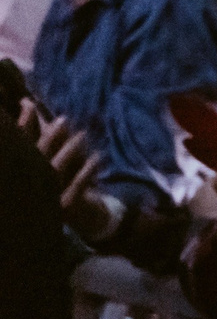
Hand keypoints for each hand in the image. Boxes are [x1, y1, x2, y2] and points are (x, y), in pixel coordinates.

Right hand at [21, 103, 116, 242]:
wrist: (77, 216)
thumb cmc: (55, 178)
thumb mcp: (43, 154)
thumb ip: (33, 132)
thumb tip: (26, 101)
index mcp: (17, 175)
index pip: (18, 147)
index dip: (22, 126)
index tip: (27, 103)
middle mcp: (24, 188)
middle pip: (34, 157)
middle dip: (48, 137)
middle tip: (63, 120)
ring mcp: (42, 201)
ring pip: (53, 171)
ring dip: (69, 151)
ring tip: (82, 135)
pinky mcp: (63, 210)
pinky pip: (75, 189)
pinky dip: (86, 172)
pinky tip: (97, 158)